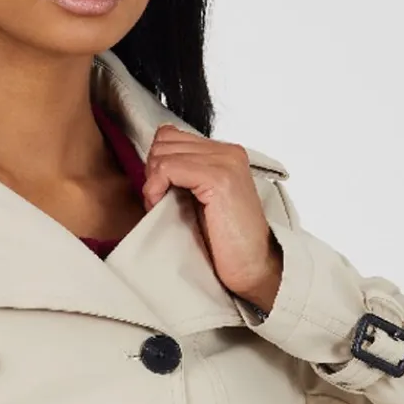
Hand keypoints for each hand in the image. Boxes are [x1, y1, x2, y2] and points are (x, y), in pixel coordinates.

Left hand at [142, 125, 282, 312]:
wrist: (252, 267)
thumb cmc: (225, 243)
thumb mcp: (200, 201)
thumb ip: (184, 177)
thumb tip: (152, 163)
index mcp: (224, 153)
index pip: (171, 136)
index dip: (156, 164)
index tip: (159, 193)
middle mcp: (227, 151)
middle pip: (164, 141)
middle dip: (153, 172)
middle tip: (158, 201)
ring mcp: (225, 161)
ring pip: (163, 152)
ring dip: (153, 181)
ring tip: (161, 206)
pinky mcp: (218, 177)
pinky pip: (167, 168)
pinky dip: (155, 187)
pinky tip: (160, 206)